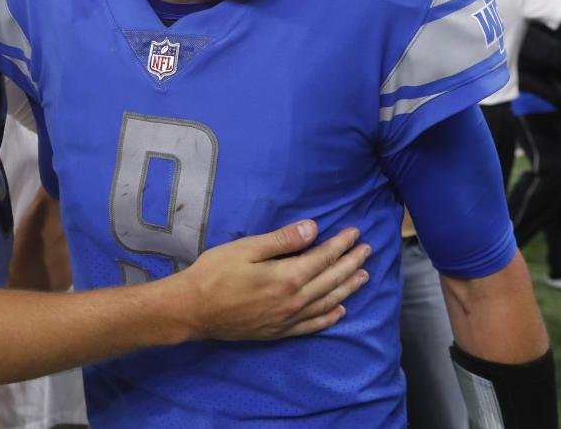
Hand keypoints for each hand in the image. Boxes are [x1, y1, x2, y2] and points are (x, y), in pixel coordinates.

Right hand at [177, 220, 369, 341]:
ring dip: (348, 288)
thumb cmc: (215, 273)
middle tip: (367, 250)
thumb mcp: (246, 248)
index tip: (356, 233)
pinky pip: (312, 325)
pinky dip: (329, 317)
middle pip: (331, 279)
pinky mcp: (278, 331)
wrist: (193, 310)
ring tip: (364, 276)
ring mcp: (288, 319)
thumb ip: (282, 240)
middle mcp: (294, 301)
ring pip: (327, 302)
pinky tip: (340, 311)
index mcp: (287, 276)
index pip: (323, 257)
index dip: (341, 244)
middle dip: (351, 262)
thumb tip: (313, 229)